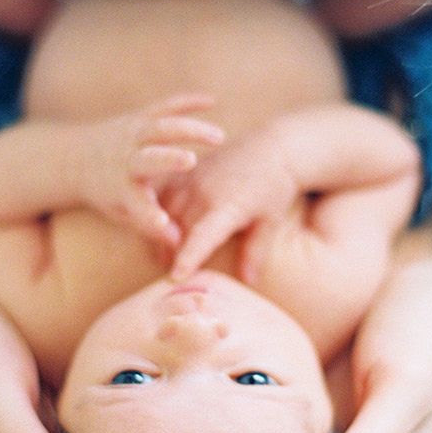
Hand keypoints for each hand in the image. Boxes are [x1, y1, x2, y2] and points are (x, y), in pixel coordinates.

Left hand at [79, 93, 223, 248]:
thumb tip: (179, 244)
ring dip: (188, 129)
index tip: (169, 227)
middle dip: (166, 158)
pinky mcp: (141, 116)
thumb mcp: (124, 213)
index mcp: (122, 190)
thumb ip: (151, 226)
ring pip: (160, 128)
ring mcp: (133, 135)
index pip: (136, 206)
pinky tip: (212, 101)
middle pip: (147, 158)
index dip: (150, 216)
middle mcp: (126, 161)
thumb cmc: (111, 194)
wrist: (80, 158)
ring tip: (218, 137)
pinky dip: (187, 102)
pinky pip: (165, 106)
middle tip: (189, 161)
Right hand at [167, 121, 298, 281]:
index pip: (203, 235)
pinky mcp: (184, 175)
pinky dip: (159, 217)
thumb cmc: (272, 190)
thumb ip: (255, 252)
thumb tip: (247, 282)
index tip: (176, 277)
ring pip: (165, 215)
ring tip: (164, 258)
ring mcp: (191, 181)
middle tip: (174, 277)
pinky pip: (162, 199)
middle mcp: (204, 191)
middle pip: (179, 230)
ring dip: (162, 238)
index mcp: (228, 205)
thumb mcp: (270, 222)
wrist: (268, 150)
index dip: (189, 256)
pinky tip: (163, 233)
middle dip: (173, 255)